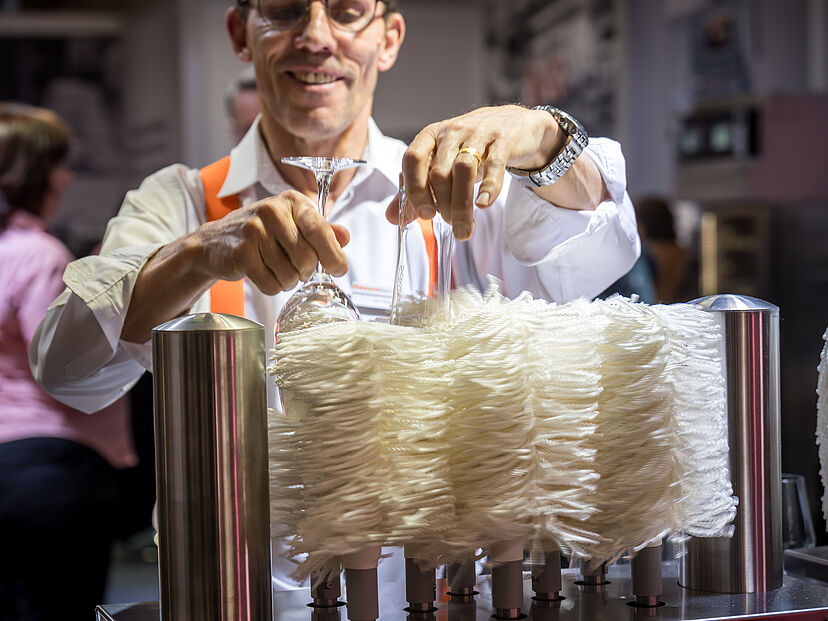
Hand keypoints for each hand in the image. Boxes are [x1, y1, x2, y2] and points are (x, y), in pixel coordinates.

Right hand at [194, 189, 349, 293]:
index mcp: (292, 201)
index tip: (339, 269)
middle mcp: (272, 211)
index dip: (333, 254)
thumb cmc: (261, 234)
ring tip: (277, 269)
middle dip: (307, 272)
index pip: (320, 229)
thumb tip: (345, 237)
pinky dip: (272, 287)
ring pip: (290, 274)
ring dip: (288, 281)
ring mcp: (254, 231)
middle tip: (298, 269)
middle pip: (307, 257)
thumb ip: (321, 230)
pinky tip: (264, 274)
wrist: (215, 242)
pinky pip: (272, 284)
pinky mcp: (241, 253)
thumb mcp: (292, 224)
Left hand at [388, 105, 564, 239]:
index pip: (413, 159)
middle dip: (443, 204)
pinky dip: (488, 187)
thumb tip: (392, 217)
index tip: (424, 214)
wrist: (514, 124)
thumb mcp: (442, 162)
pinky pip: (494, 165)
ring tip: (465, 225)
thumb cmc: (472, 147)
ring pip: (463, 170)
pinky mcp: (503, 140)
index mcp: (431, 136)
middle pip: (440, 172)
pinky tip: (484, 204)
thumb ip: (416, 189)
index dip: (415, 189)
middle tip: (448, 223)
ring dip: (462, 203)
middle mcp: (452, 132)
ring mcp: (478, 133)